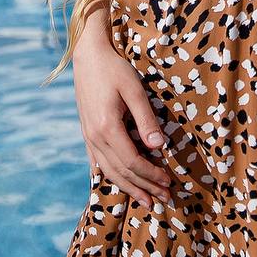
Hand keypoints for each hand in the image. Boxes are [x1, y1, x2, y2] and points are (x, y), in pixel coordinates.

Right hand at [72, 27, 173, 209]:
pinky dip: (110, 177)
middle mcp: (94, 137)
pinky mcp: (86, 133)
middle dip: (144, 187)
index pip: (133, 162)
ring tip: (146, 200)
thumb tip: (158, 146)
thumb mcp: (134, 90)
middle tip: (164, 199)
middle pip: (121, 172)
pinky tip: (118, 184)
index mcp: (107, 128)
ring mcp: (88, 137)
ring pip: (108, 171)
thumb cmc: (115, 69)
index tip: (169, 182)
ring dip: (129, 187)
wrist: (88, 57)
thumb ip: (146, 119)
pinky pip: (97, 163)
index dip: (151, 175)